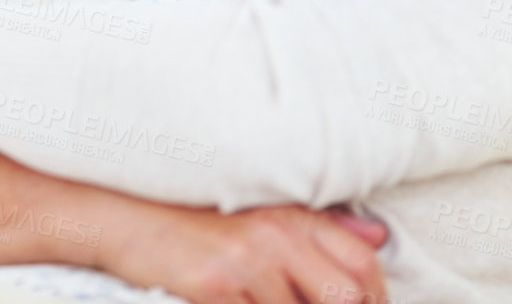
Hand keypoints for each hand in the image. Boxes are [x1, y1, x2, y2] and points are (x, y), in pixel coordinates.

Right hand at [103, 200, 390, 303]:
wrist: (133, 222)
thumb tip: (379, 238)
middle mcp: (278, 236)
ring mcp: (247, 262)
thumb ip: (324, 230)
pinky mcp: (214, 285)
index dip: (376, 298)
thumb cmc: (204, 226)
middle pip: (343, 294)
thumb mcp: (267, 217)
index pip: (362, 263)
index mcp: (296, 219)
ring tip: (271, 303)